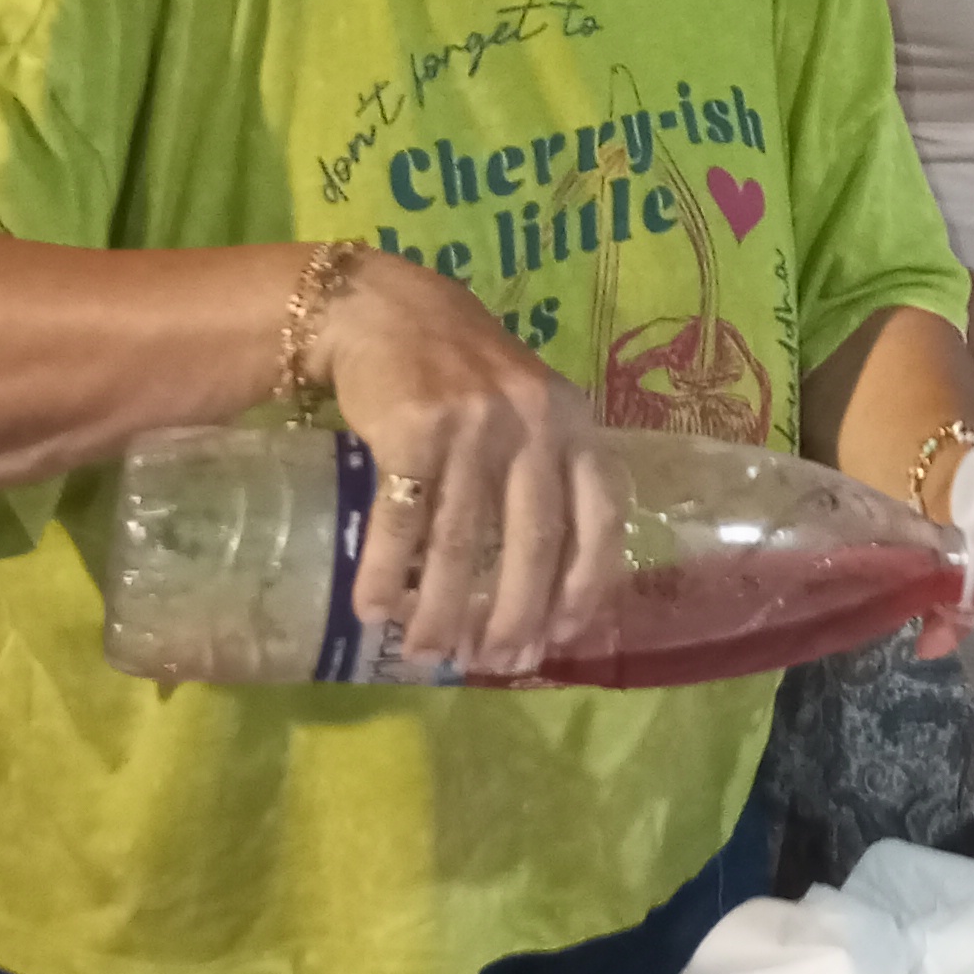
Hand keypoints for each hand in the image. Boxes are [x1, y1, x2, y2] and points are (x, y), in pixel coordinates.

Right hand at [319, 249, 627, 675]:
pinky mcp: (415, 427)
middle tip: (494, 662)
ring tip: (427, 653)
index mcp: (574, 423)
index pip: (601, 516)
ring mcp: (474, 424)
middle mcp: (534, 423)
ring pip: (460, 541)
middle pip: (532, 542)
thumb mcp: (526, 409)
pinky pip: (401, 521)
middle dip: (513, 615)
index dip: (587, 583)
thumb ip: (543, 476)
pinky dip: (384, 574)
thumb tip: (543, 592)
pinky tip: (372, 611)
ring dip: (441, 609)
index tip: (565, 636)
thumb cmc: (463, 374)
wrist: (383, 310)